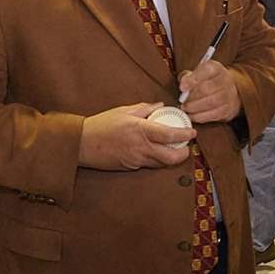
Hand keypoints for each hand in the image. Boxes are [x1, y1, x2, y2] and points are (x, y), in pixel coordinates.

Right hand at [78, 102, 193, 169]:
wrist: (82, 143)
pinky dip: (154, 159)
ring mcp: (136, 160)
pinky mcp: (130, 167)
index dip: (185, 135)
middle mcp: (141, 148)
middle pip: (171, 158)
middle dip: (183, 154)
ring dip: (169, 158)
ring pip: (161, 164)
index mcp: (141, 130)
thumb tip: (160, 106)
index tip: (192, 132)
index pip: (170, 135)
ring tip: (171, 148)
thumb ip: (145, 108)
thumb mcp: (124, 111)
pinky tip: (152, 151)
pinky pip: (147, 164)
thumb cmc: (101, 125)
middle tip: (185, 147)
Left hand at [178, 61, 241, 122]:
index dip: (193, 79)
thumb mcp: (198, 73)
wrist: (228, 91)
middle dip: (191, 97)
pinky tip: (192, 115)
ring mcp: (228, 95)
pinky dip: (199, 116)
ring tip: (185, 107)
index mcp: (216, 68)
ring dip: (194, 107)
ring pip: (210, 102)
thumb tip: (183, 83)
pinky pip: (213, 114)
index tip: (182, 88)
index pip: (207, 70)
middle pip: (207, 88)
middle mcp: (225, 80)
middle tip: (182, 101)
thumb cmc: (208, 81)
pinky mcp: (228, 109)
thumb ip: (188, 76)